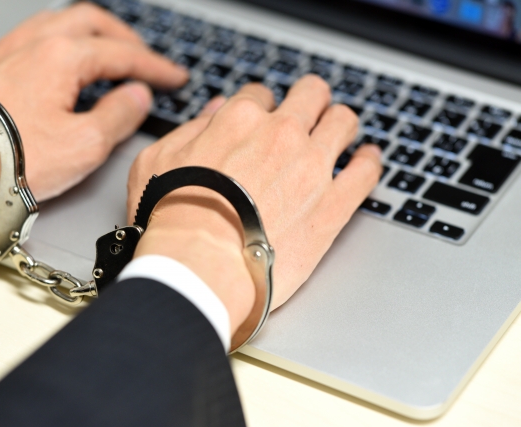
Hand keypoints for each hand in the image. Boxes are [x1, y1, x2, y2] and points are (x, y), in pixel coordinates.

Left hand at [0, 3, 186, 230]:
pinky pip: (37, 36)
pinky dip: (65, 42)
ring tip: (110, 53)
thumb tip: (136, 96)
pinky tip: (66, 63)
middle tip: (145, 60)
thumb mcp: (85, 144)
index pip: (122, 54)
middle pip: (93, 22)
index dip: (155, 67)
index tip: (175, 78)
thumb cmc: (10, 158)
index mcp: (62, 56)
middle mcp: (35, 42)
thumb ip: (119, 115)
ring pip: (62, 22)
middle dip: (126, 39)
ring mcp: (11, 49)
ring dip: (94, 34)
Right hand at [127, 77, 381, 334]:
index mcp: (239, 120)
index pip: (260, 95)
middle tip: (308, 112)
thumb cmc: (172, 220)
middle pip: (311, 95)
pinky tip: (366, 159)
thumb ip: (192, 128)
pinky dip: (369, 161)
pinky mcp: (333, 207)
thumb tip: (216, 110)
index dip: (262, 106)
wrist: (199, 269)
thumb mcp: (157, 160)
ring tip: (339, 132)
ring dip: (340, 123)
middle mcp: (281, 135)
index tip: (263, 119)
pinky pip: (366, 172)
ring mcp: (313, 169)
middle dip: (309, 99)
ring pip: (343, 122)